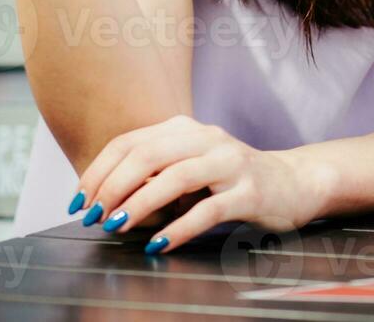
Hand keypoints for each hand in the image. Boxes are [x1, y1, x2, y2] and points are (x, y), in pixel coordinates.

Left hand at [72, 115, 328, 253]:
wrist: (293, 182)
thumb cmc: (231, 180)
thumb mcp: (190, 168)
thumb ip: (154, 175)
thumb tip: (104, 199)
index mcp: (187, 129)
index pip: (130, 142)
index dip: (98, 172)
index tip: (79, 202)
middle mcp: (208, 139)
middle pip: (148, 155)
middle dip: (112, 187)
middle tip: (94, 217)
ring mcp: (232, 163)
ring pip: (177, 178)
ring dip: (139, 205)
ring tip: (116, 228)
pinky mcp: (251, 192)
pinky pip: (209, 210)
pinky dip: (178, 229)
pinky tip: (159, 244)